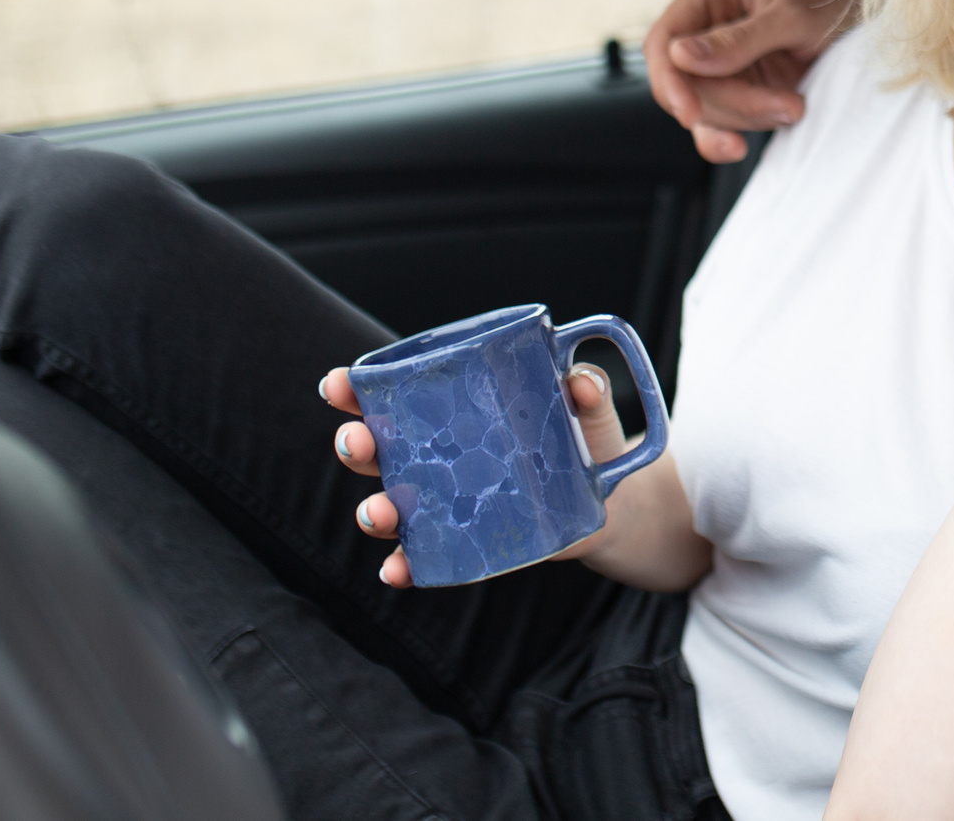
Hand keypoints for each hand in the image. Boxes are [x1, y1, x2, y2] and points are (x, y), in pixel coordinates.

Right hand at [322, 362, 631, 588]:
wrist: (616, 498)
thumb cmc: (586, 440)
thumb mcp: (589, 409)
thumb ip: (587, 390)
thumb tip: (581, 382)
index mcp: (454, 412)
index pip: (395, 396)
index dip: (357, 391)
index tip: (337, 384)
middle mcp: (438, 459)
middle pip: (379, 452)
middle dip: (356, 445)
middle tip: (355, 440)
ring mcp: (449, 503)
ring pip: (392, 507)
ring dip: (373, 511)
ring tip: (378, 511)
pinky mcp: (468, 543)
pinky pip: (425, 558)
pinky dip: (405, 566)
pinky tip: (397, 571)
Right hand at [644, 0, 858, 162]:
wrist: (882, 19)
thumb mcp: (797, 15)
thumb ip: (740, 38)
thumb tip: (680, 57)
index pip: (663, 40)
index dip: (668, 79)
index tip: (691, 111)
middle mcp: (710, 24)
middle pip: (683, 83)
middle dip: (729, 103)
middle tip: (786, 105)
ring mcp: (725, 59)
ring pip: (704, 108)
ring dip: (746, 118)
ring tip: (797, 106)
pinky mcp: (743, 87)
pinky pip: (719, 122)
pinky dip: (731, 135)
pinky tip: (741, 148)